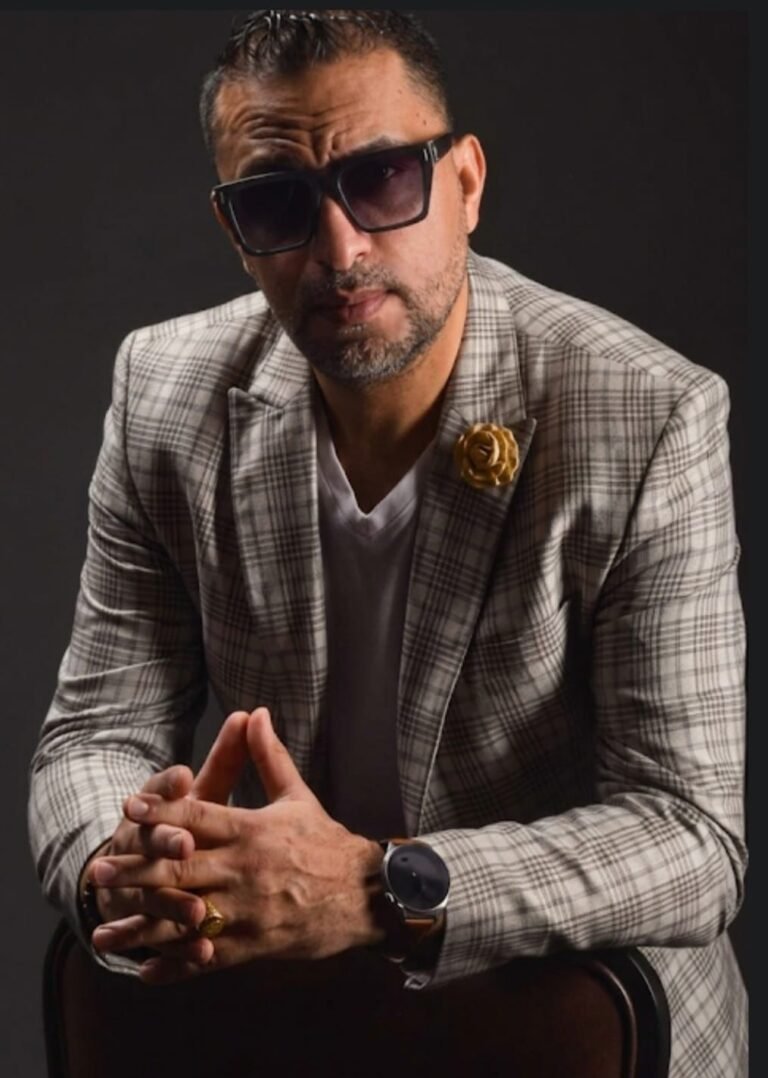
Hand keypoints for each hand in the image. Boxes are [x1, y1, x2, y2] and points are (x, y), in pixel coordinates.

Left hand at [90, 708, 384, 982]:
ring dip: (144, 926)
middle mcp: (245, 870)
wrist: (367, 894)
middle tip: (99, 871)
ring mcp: (248, 910)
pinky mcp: (254, 945)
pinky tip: (146, 971)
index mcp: (252, 830)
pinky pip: (208, 958)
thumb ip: (268, 756)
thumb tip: (255, 713)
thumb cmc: (327, 843)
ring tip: (104, 933)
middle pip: (181, 869)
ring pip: (186, 919)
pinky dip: (176, 967)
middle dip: (136, 871)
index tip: (129, 808)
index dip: (162, 811)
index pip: (199, 816)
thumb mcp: (298, 795)